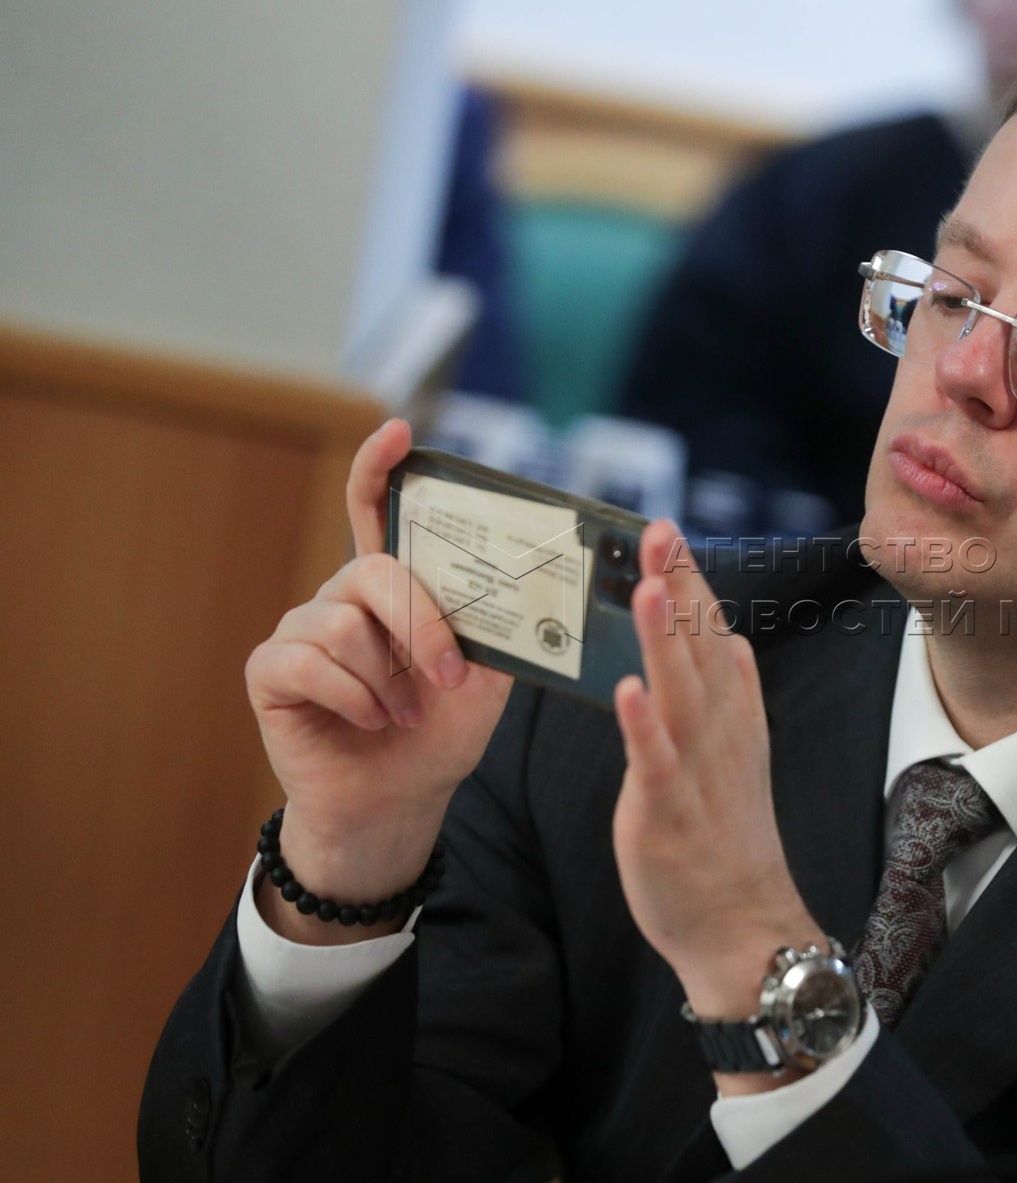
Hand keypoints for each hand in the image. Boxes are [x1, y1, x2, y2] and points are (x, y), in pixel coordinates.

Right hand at [244, 418, 512, 942]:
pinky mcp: (270, 669)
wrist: (398, 800)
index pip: (376, 509)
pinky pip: (310, 663)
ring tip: (400, 714)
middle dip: (421, 624)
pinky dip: (353, 700)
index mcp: (394, 587)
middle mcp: (342, 596)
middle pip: (375, 570)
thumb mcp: (486, 679)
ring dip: (388, 681)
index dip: (381, 467)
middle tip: (448, 676)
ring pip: (346, 623)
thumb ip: (495, 627)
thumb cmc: (439, 734)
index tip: (402, 432)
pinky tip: (367, 722)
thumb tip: (530, 584)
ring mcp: (300, 629)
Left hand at [610, 522, 823, 1038]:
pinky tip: (627, 689)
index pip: (712, 634)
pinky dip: (643, 725)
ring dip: (664, 637)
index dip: (690, 581)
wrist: (743, 924)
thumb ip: (732, 696)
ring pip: (680, 692)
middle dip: (678, 585)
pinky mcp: (669, 813)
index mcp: (732, 716)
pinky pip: (656, 763)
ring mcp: (696, 772)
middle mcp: (719, 734)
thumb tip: (731, 641)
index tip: (667, 531)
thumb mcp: (737, 754)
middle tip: (657, 528)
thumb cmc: (728, 838)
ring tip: (646, 583)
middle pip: (699, 648)